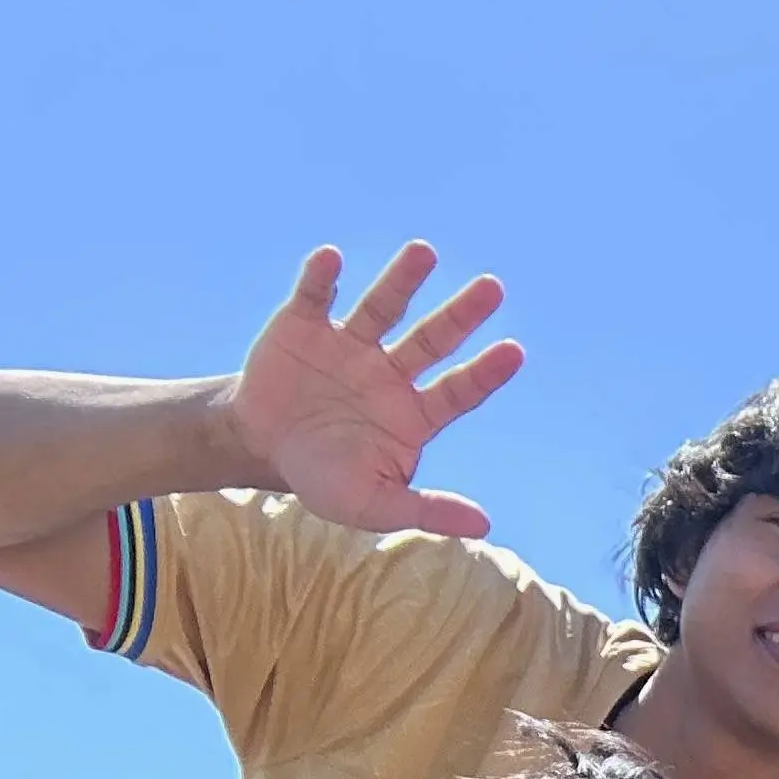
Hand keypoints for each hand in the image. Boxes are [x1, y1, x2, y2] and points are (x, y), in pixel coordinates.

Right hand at [222, 243, 521, 538]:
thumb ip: (427, 511)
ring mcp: (349, 345)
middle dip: (461, 315)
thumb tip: (485, 526)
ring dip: (403, 281)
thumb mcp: (375, 505)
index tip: (515, 350)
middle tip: (494, 288)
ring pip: (383, 307)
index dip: (486, 373)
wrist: (263, 449)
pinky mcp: (303, 326)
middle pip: (433, 339)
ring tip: (426, 252)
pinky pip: (315, 296)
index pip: (460, 391)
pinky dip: (320, 277)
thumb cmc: (326, 479)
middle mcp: (389, 373)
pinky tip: (331, 257)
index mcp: (414, 413)